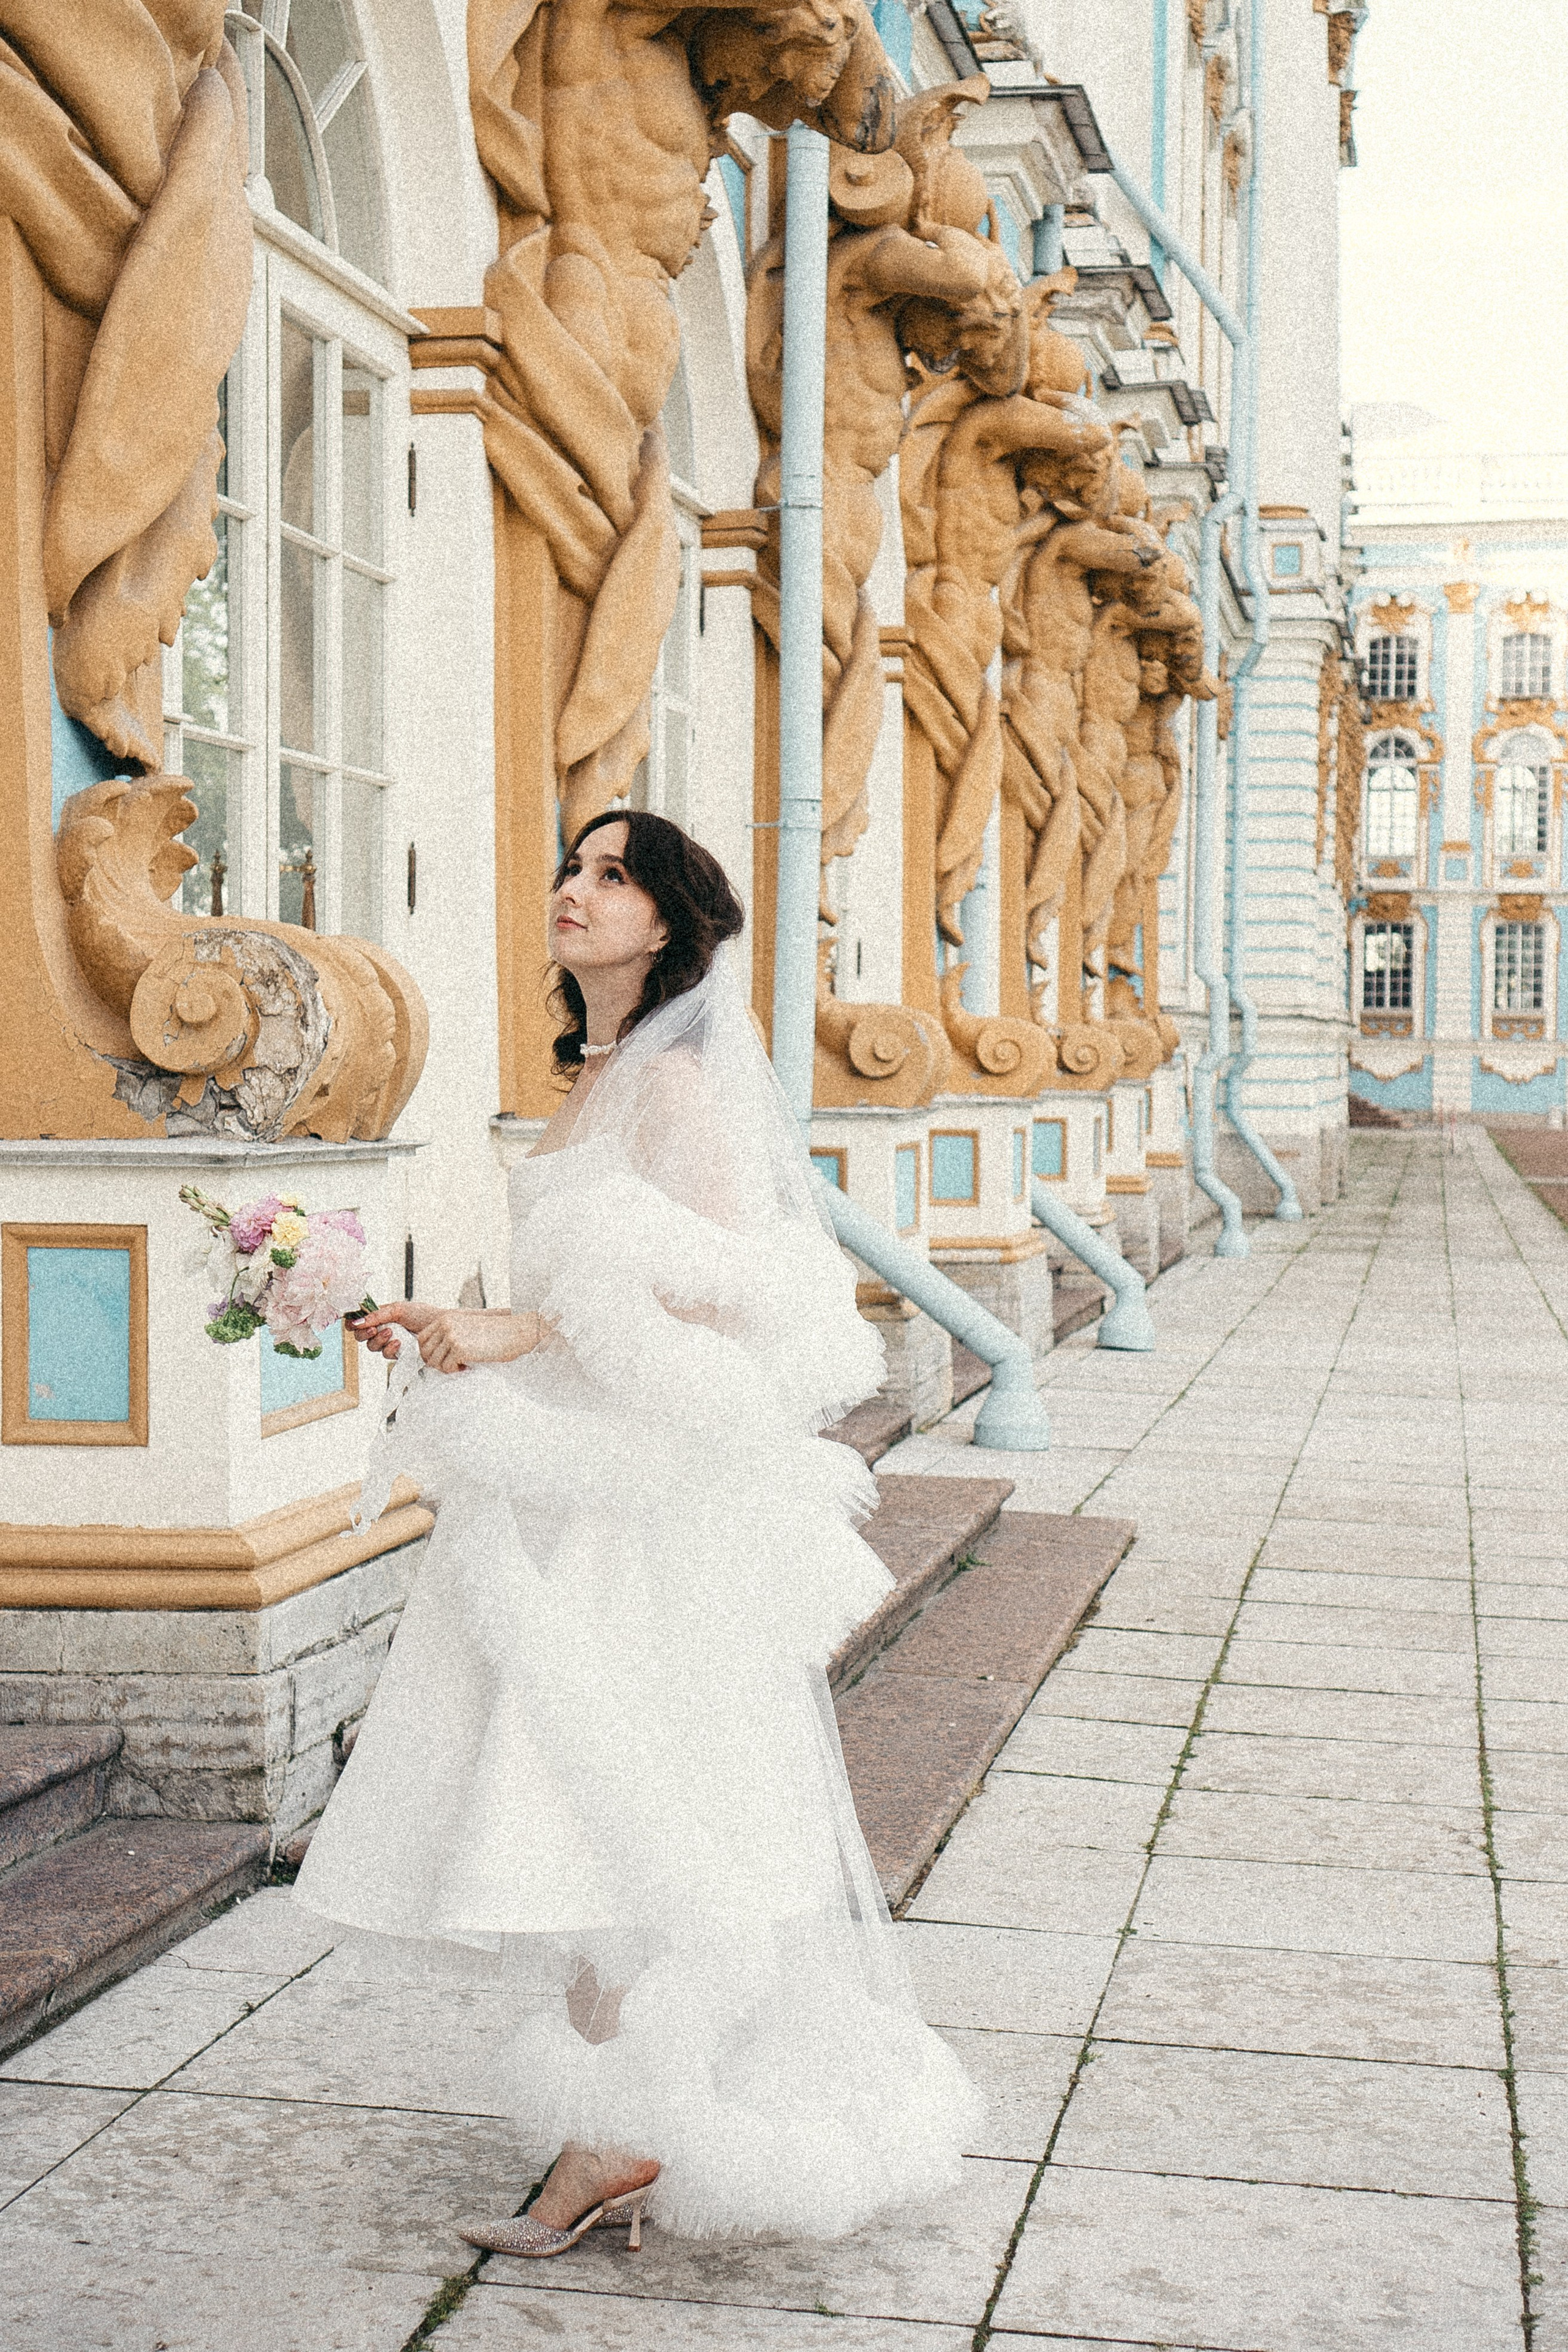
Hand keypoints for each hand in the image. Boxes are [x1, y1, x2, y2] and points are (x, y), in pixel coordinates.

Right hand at [348, 1301, 438, 1360]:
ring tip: (391, 1333)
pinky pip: (386, 1355)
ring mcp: (389, 1344)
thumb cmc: (422, 1314)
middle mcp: (383, 1331)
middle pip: (361, 1337)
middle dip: (365, 1333)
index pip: (359, 1322)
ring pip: (372, 1347)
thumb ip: (377, 1315)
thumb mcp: (398, 1309)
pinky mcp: (398, 1355)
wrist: (440, 1327)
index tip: (356, 1323)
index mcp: (380, 1317)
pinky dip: (390, 1348)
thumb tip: (357, 1321)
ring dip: (379, 1340)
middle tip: (373, 1329)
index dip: (353, 1324)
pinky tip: (399, 1343)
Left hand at [414, 1309, 543, 1373]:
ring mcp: (452, 1336)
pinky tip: (468, 1366)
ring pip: (434, 1362)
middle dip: (436, 1363)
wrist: (515, 1333)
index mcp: (446, 1318)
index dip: (428, 1353)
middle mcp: (446, 1325)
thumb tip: (432, 1356)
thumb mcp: (467, 1327)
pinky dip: (456, 1371)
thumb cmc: (495, 1334)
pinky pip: (447, 1368)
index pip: (422, 1339)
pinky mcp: (459, 1348)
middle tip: (452, 1365)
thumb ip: (449, 1335)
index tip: (441, 1360)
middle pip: (425, 1352)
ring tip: (462, 1365)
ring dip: (447, 1368)